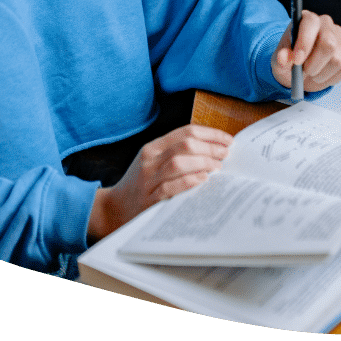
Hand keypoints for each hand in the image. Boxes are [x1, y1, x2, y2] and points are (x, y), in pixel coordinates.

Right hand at [87, 124, 232, 240]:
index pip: (186, 132)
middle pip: (185, 145)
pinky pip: (171, 186)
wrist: (113, 208)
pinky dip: (189, 180)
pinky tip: (203, 179)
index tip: (227, 140)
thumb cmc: (141, 185)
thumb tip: (213, 150)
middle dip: (210, 148)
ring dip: (203, 163)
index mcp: (152, 147)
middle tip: (226, 154)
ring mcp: (148, 179)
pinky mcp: (149, 199)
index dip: (210, 134)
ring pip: (178, 162)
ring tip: (218, 167)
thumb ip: (176, 153)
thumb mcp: (153, 162)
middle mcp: (149, 160)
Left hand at [272, 10, 340, 92]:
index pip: (311, 23)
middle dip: (315, 64)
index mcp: (306, 19)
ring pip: (337, 59)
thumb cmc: (292, 62)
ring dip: (322, 74)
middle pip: (328, 43)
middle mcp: (326, 24)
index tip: (297, 61)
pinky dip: (331, 77)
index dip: (305, 42)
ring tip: (313, 73)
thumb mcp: (280, 63)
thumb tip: (283, 57)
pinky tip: (323, 75)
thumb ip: (280, 60)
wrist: (303, 70)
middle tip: (305, 71)